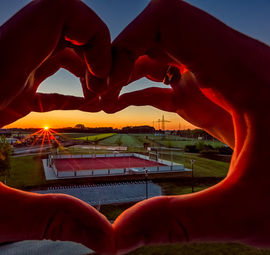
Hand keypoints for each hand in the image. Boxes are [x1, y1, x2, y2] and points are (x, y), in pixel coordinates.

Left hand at [0, 0, 113, 252]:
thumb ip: (46, 221)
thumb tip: (104, 236)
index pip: (54, 14)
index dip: (93, 38)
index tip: (102, 81)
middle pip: (62, 21)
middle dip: (97, 49)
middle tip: (106, 92)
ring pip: (57, 38)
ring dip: (87, 62)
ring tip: (98, 99)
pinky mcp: (3, 85)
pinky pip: (48, 65)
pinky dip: (73, 76)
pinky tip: (84, 104)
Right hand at [107, 0, 269, 252]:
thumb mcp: (249, 213)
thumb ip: (179, 221)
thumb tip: (118, 236)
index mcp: (245, 73)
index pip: (169, 20)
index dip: (127, 42)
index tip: (107, 84)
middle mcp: (236, 64)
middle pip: (162, 30)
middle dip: (123, 56)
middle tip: (100, 94)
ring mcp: (230, 79)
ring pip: (168, 51)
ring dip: (132, 70)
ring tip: (107, 101)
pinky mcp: (226, 98)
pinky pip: (178, 76)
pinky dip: (147, 86)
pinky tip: (127, 105)